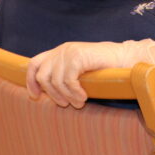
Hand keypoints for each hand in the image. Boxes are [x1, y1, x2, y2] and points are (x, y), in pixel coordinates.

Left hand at [26, 40, 154, 107]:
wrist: (123, 59)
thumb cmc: (102, 69)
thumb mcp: (78, 72)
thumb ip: (63, 76)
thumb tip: (46, 94)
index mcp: (58, 52)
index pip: (33, 64)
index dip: (30, 81)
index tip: (36, 97)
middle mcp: (61, 50)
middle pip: (42, 75)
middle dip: (52, 94)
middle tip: (65, 104)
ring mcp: (69, 51)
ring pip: (55, 81)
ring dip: (67, 96)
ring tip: (79, 103)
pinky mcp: (78, 56)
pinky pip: (68, 80)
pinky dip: (74, 92)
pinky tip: (84, 96)